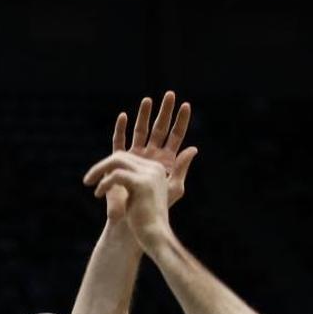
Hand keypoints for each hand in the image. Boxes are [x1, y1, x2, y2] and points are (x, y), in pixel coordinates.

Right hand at [85, 91, 197, 220]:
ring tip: (148, 100)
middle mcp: (151, 155)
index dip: (181, 121)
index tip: (186, 105)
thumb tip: (193, 149)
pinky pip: (119, 142)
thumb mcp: (175, 187)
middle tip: (170, 95)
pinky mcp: (119, 161)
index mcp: (166, 160)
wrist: (133, 218)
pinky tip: (124, 116)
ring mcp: (135, 156)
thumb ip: (182, 168)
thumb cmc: (155, 207)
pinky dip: (121, 129)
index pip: (176, 136)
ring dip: (144, 115)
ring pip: (140, 131)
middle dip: (165, 112)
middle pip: (159, 128)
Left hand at [86, 152, 172, 248]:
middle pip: (120, 156)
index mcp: (155, 169)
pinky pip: (116, 175)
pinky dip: (104, 183)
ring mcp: (150, 175)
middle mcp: (154, 168)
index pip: (126, 157)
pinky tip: (98, 194)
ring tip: (88, 182)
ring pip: (117, 161)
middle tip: (87, 180)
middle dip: (101, 166)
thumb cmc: (143, 220)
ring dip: (98, 170)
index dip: (108, 166)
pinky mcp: (142, 183)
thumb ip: (125, 180)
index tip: (97, 179)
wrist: (154, 237)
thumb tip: (108, 169)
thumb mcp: (134, 196)